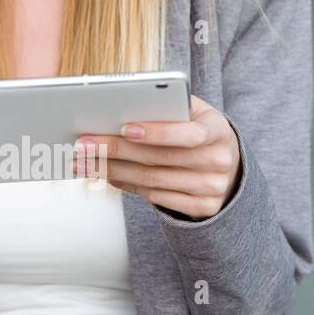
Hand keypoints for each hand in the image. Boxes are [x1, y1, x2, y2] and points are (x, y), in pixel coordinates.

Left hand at [73, 95, 240, 219]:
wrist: (229, 164)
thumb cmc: (198, 129)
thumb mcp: (193, 112)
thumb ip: (167, 106)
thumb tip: (118, 109)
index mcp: (218, 130)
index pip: (188, 134)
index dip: (156, 132)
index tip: (123, 128)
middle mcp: (219, 161)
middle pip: (159, 159)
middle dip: (116, 150)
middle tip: (84, 144)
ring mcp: (212, 188)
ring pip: (152, 181)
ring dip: (113, 170)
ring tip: (86, 162)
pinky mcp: (203, 208)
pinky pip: (157, 198)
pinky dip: (128, 186)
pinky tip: (109, 175)